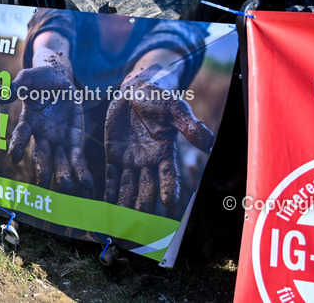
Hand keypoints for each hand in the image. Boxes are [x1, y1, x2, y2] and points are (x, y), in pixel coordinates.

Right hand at [8, 56, 93, 194]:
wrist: (59, 81)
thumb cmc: (40, 78)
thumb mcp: (29, 78)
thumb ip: (17, 86)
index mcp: (28, 120)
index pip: (21, 134)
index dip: (16, 145)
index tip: (13, 157)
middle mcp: (41, 135)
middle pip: (41, 155)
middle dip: (42, 168)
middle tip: (43, 183)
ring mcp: (58, 140)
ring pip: (59, 161)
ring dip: (63, 175)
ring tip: (67, 188)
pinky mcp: (73, 141)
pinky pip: (77, 158)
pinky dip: (81, 171)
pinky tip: (87, 184)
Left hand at [104, 65, 214, 211]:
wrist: (136, 91)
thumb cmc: (159, 100)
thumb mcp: (175, 109)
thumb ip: (190, 126)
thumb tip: (208, 143)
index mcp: (165, 153)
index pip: (169, 175)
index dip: (169, 188)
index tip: (168, 203)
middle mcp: (148, 162)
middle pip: (147, 187)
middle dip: (144, 203)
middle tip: (140, 221)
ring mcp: (130, 160)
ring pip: (128, 186)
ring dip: (125, 203)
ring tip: (121, 221)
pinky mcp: (113, 156)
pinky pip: (111, 177)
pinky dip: (109, 191)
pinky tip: (104, 206)